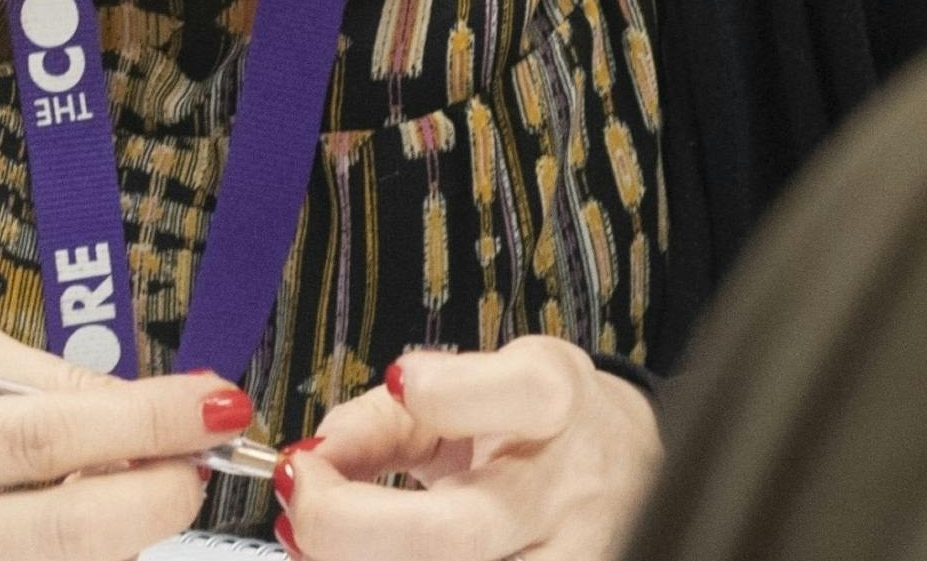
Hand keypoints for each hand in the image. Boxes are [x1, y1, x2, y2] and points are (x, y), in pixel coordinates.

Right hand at [0, 315, 251, 560]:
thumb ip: (23, 377)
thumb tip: (134, 404)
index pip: (48, 436)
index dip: (149, 422)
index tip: (218, 402)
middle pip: (72, 530)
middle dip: (163, 494)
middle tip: (201, 458)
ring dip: (124, 531)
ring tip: (132, 485)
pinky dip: (73, 558)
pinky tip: (78, 521)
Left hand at [273, 339, 654, 559]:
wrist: (626, 471)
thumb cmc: (535, 428)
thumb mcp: (470, 386)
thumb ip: (384, 415)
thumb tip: (314, 457)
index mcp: (555, 405)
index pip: (522, 393)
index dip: (448, 392)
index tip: (397, 383)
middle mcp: (566, 492)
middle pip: (458, 534)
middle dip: (348, 523)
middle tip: (300, 497)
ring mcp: (570, 558)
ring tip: (314, 539)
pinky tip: (357, 560)